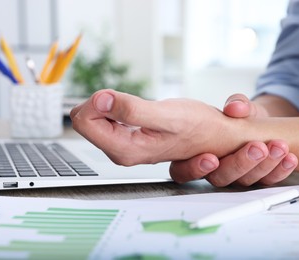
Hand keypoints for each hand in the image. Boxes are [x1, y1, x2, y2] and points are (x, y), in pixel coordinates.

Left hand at [70, 89, 238, 165]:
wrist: (214, 137)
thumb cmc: (198, 127)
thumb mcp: (167, 115)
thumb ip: (131, 110)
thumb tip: (100, 100)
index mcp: (125, 149)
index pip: (84, 122)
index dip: (95, 101)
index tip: (115, 95)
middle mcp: (120, 151)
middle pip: (85, 121)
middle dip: (100, 102)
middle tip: (126, 98)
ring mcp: (123, 146)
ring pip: (94, 119)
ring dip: (108, 103)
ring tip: (133, 103)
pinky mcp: (127, 139)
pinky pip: (105, 119)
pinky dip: (113, 107)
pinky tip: (131, 107)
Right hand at [170, 94, 297, 186]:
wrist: (259, 123)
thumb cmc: (238, 117)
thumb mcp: (237, 106)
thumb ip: (236, 105)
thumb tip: (235, 109)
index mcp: (195, 154)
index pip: (183, 171)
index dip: (195, 168)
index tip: (211, 158)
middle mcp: (213, 170)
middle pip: (219, 178)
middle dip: (240, 164)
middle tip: (257, 148)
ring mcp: (235, 177)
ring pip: (245, 181)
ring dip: (264, 166)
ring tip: (279, 147)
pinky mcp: (256, 179)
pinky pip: (266, 181)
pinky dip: (280, 170)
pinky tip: (289, 158)